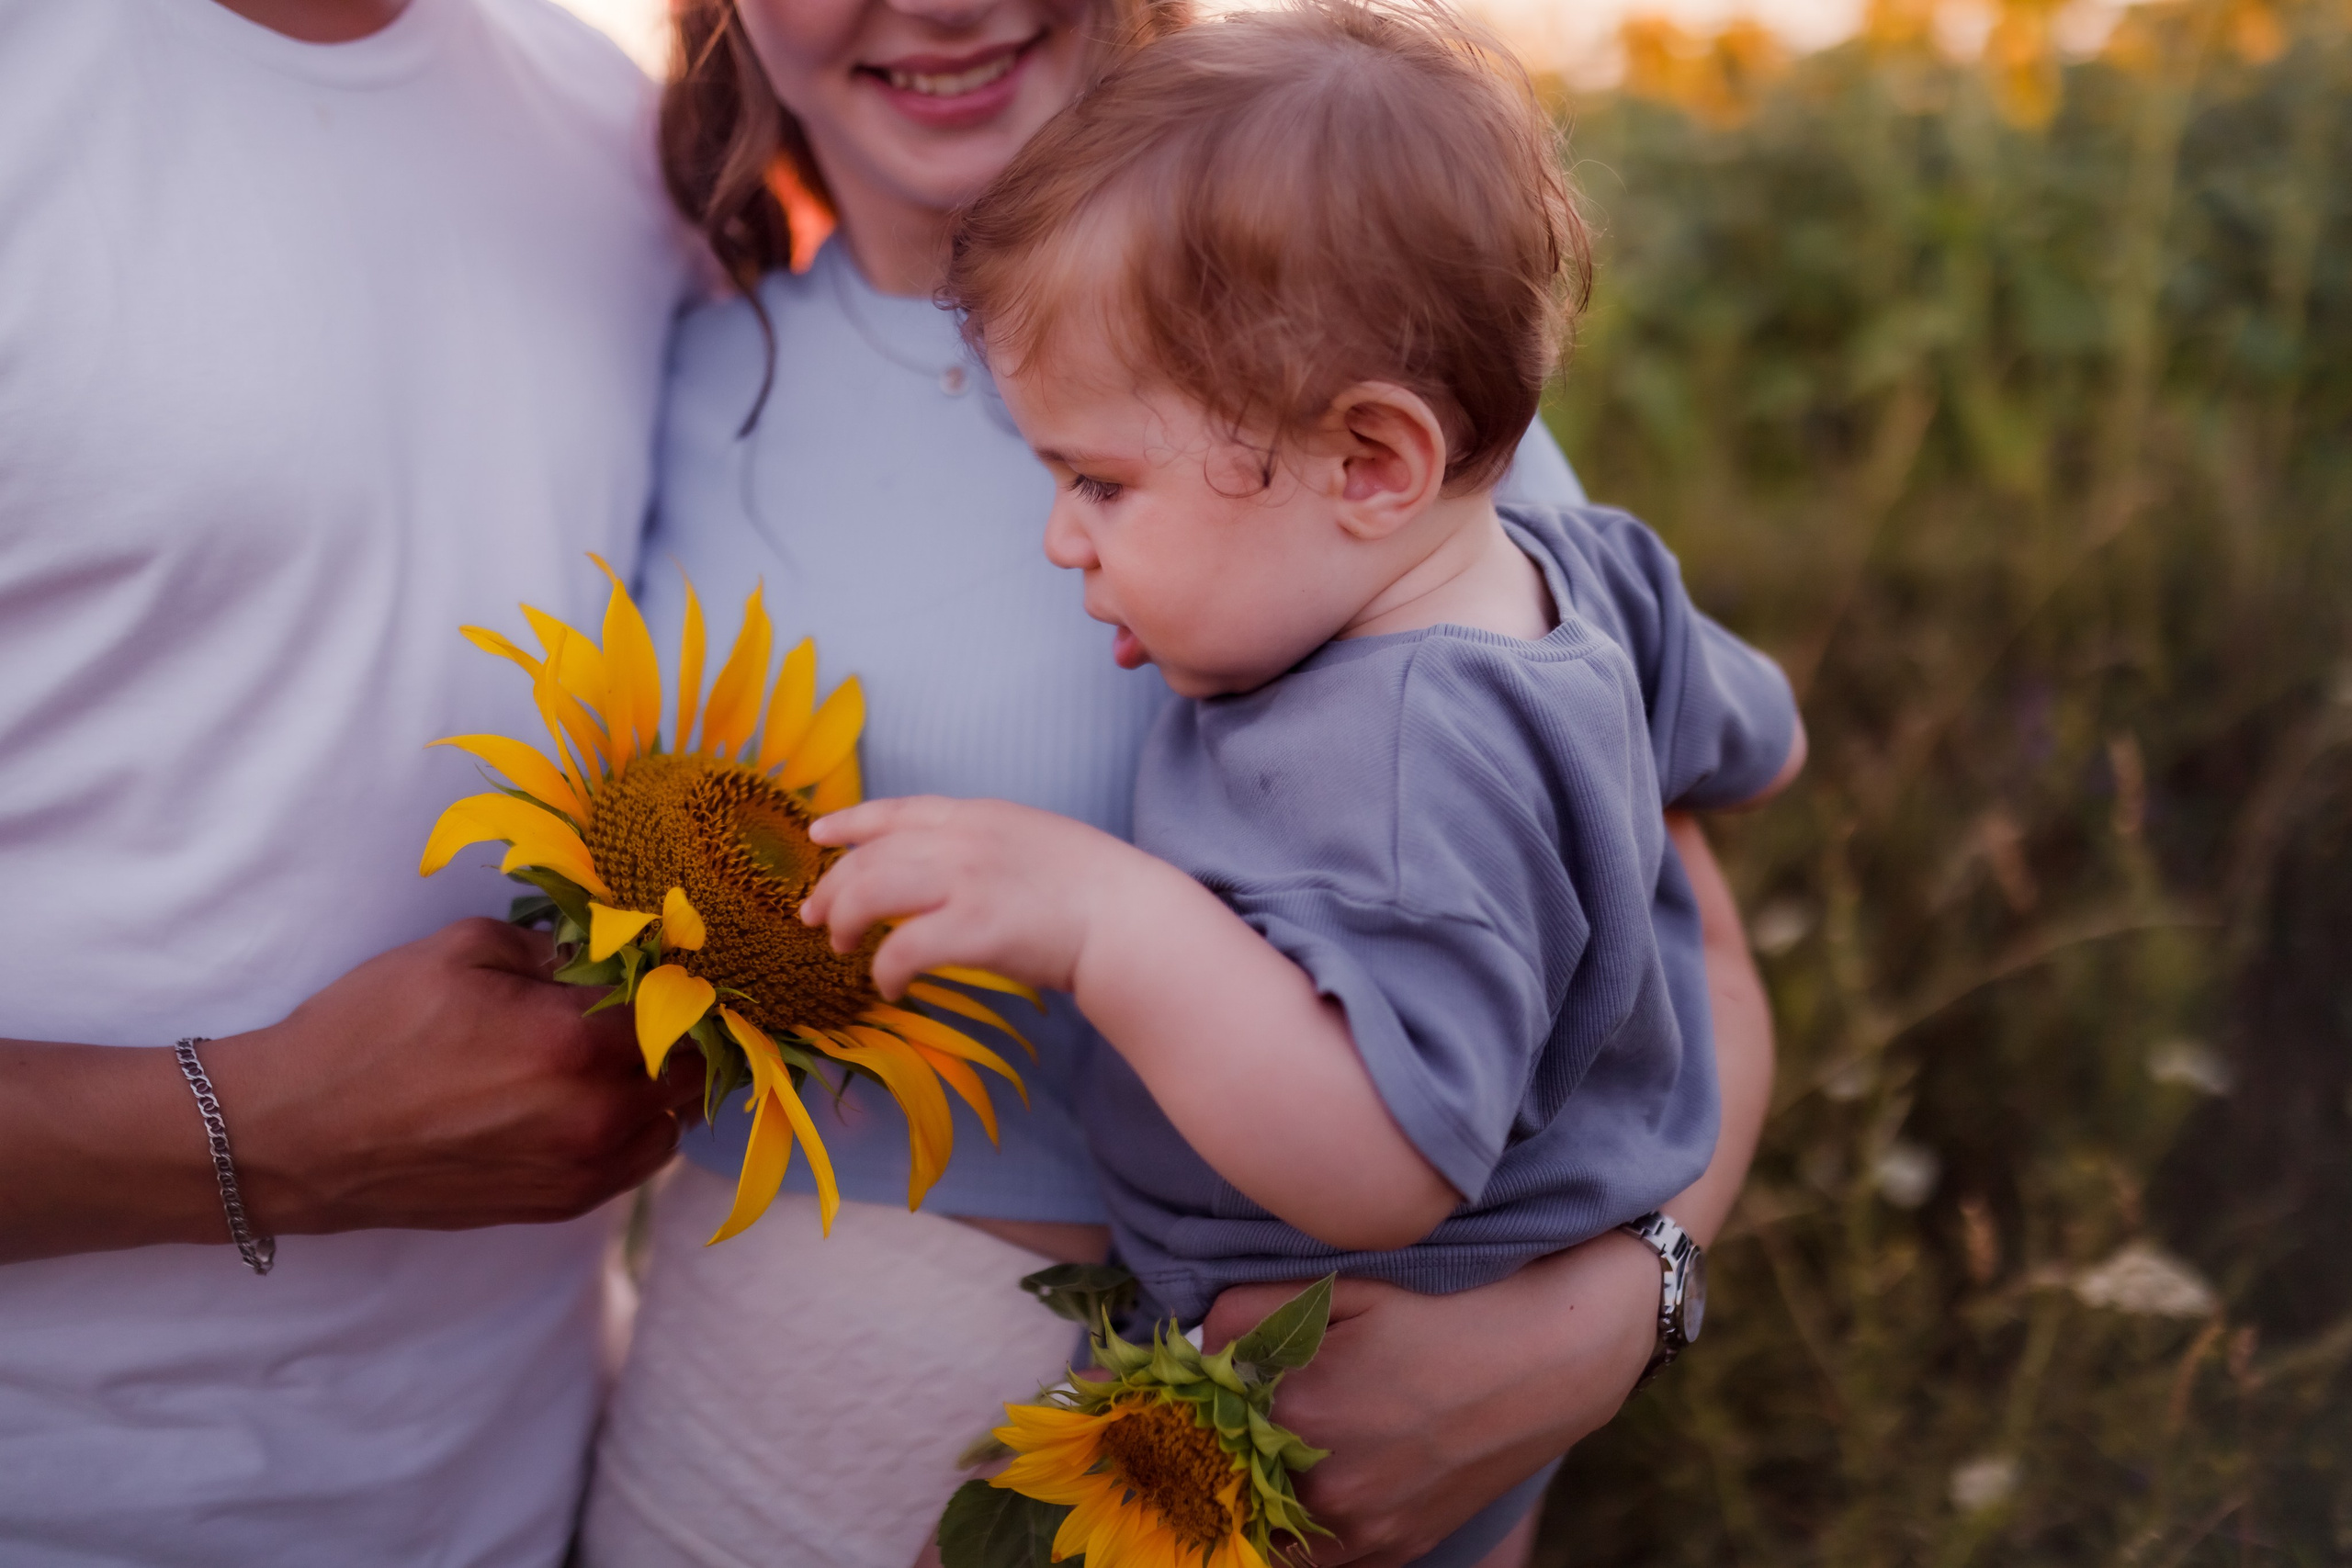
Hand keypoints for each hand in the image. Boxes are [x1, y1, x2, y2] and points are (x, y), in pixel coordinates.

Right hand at [207, 917, 701, 1233]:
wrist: (294, 1137)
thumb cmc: (369, 1033)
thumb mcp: (460, 951)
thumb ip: (553, 947)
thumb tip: (606, 954)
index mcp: (576, 1044)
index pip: (682, 1008)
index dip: (684, 980)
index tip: (675, 961)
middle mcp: (592, 1117)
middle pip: (690, 1071)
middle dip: (684, 1032)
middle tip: (661, 1002)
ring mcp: (578, 1172)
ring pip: (672, 1124)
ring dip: (666, 1086)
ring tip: (630, 1051)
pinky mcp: (554, 1206)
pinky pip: (634, 1164)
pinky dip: (637, 1129)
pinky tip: (600, 1097)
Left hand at [802, 795, 1141, 998]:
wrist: (1128, 916)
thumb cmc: (1092, 887)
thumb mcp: (1032, 839)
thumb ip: (985, 844)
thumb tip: (946, 868)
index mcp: (978, 815)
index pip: (897, 811)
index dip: (850, 822)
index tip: (818, 833)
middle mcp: (963, 840)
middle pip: (869, 856)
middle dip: (832, 887)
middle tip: (815, 917)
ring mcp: (965, 882)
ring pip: (870, 893)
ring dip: (844, 921)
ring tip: (840, 946)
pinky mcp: (971, 929)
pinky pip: (901, 949)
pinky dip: (884, 970)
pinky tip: (889, 986)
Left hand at [1200, 1233, 1660, 1566]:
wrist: (1553, 1358)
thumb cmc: (1447, 1309)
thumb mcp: (1344, 1286)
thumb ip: (1249, 1309)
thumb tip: (1195, 1344)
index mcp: (1300, 1411)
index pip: (1200, 1420)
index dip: (1196, 1398)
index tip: (1200, 1380)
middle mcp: (1326, 1487)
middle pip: (1228, 1478)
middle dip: (1223, 1446)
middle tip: (1244, 1406)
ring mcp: (1364, 1529)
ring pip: (1268, 1525)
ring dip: (1260, 1490)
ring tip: (1286, 1438)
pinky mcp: (1395, 1548)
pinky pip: (1321, 1553)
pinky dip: (1308, 1520)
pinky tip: (1327, 1470)